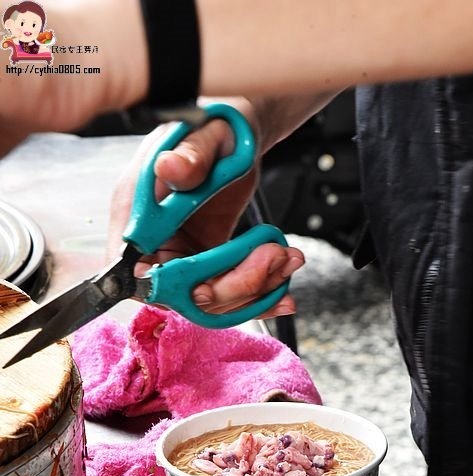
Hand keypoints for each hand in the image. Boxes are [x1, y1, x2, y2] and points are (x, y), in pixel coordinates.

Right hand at [108, 102, 303, 319]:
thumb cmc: (214, 124)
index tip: (206, 284)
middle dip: (231, 285)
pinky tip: (285, 285)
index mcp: (137, 210)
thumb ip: (191, 153)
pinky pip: (230, 294)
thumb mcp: (207, 132)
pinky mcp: (209, 264)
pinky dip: (261, 295)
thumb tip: (171, 168)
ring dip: (255, 289)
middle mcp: (155, 241)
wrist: (238, 132)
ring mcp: (182, 256)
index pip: (132, 269)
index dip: (164, 286)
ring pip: (212, 299)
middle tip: (271, 257)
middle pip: (180, 293)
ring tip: (286, 258)